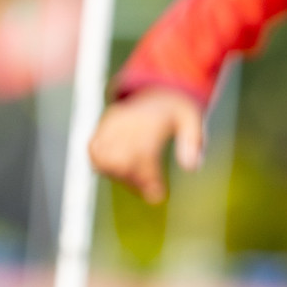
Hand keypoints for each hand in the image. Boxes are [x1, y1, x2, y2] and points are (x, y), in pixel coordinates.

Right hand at [87, 86, 204, 203]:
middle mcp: (125, 124)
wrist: (154, 89)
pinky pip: (93, 152)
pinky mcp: (99, 128)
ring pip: (104, 160)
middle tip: (151, 187)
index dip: (149, 180)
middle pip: (121, 163)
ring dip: (119, 174)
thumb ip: (193, 141)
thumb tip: (191, 168)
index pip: (143, 157)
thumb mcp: (192, 119)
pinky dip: (102, 164)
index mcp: (149, 121)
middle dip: (134, 180)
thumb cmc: (176, 109)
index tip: (157, 196)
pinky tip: (119, 167)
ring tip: (136, 177)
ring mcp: (109, 125)